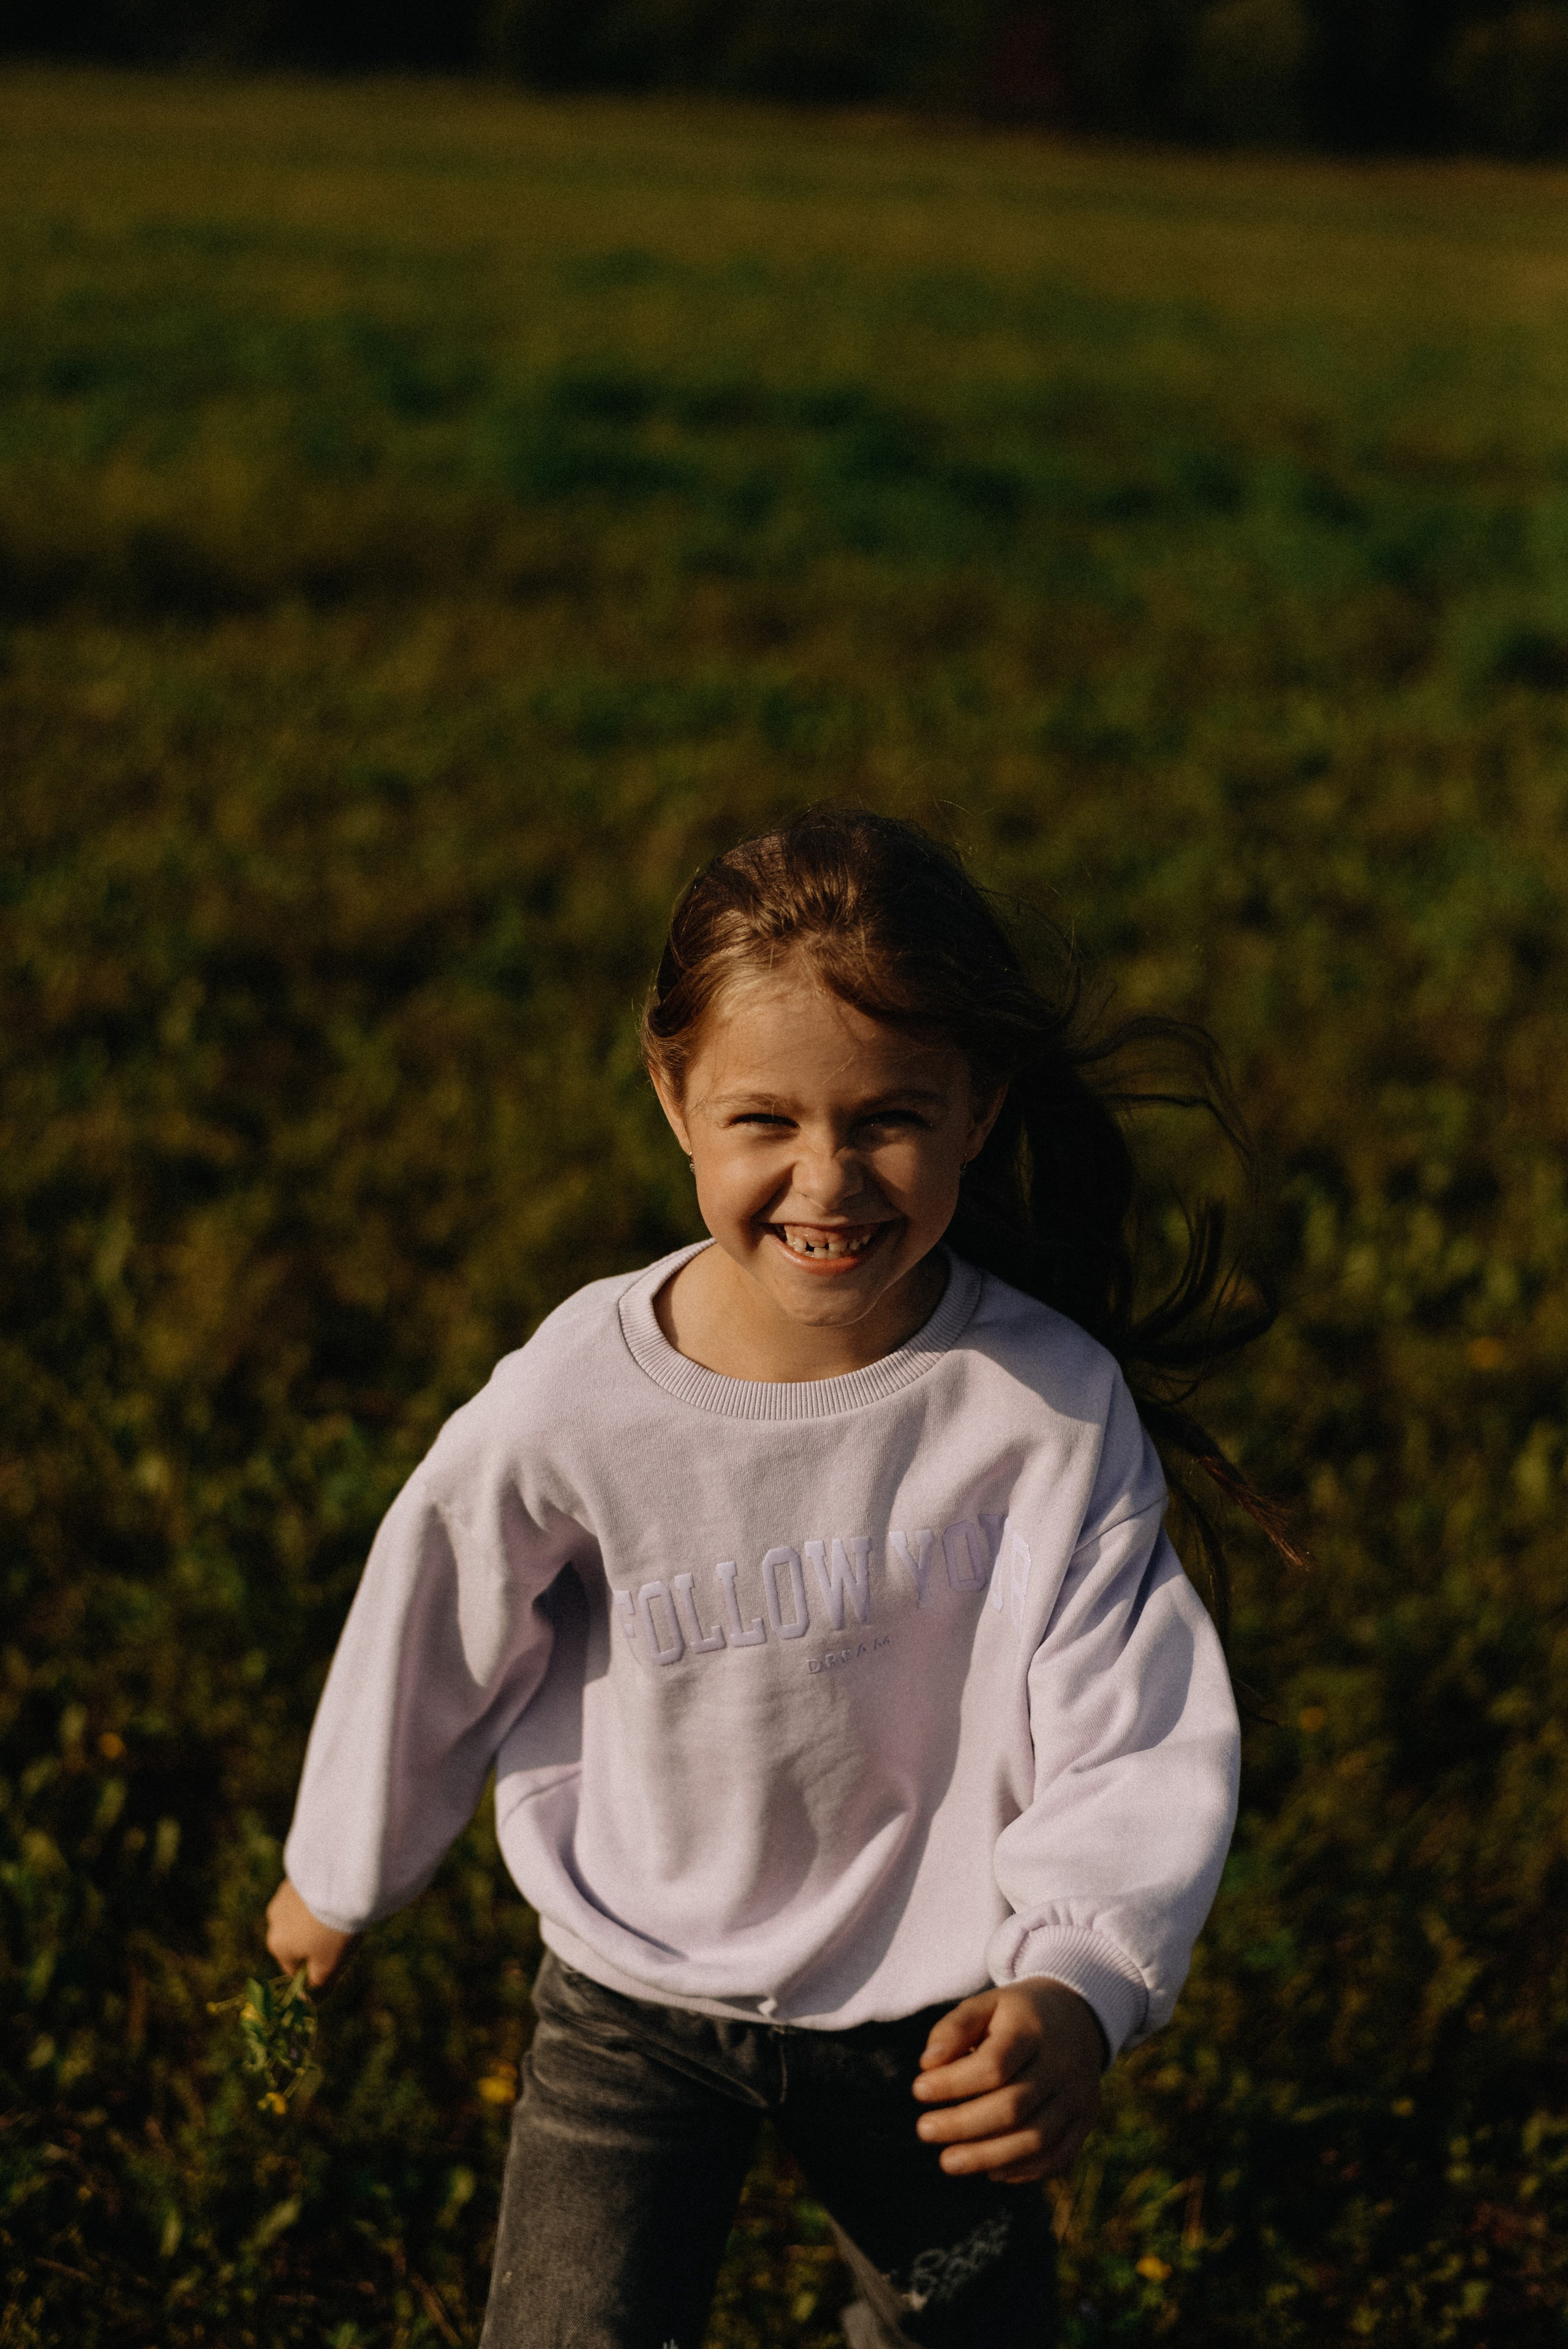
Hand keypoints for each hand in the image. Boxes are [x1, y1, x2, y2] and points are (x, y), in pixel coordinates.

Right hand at [265, 1877, 355, 1990]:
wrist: (340, 1879)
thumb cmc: (333, 1930)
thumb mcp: (329, 1965)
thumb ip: (317, 1986)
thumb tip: (308, 2000)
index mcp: (277, 1946)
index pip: (294, 1969)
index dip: (316, 1969)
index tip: (336, 1959)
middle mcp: (274, 1921)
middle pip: (296, 1941)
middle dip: (316, 1942)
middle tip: (342, 1934)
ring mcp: (282, 1896)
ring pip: (301, 1918)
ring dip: (316, 1919)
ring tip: (341, 1913)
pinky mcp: (295, 1876)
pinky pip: (307, 1896)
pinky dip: (318, 1899)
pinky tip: (336, 1895)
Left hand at [911, 1977, 1102, 2181]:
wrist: (1077, 2018)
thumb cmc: (1017, 2015)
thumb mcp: (986, 2004)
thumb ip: (955, 2028)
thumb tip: (927, 2065)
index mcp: (1033, 2031)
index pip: (994, 2064)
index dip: (953, 2082)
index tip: (918, 2090)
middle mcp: (1061, 2066)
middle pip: (1013, 2107)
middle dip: (963, 2125)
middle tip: (924, 2130)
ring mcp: (1078, 2096)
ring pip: (1035, 2139)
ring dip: (988, 2157)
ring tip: (947, 2161)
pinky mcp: (1086, 2121)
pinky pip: (1056, 2157)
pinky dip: (1022, 2170)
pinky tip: (990, 2171)